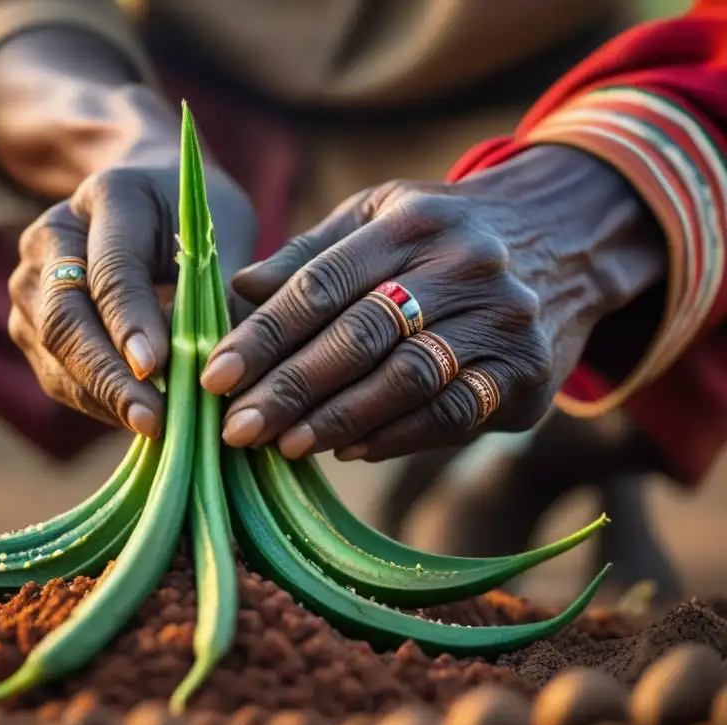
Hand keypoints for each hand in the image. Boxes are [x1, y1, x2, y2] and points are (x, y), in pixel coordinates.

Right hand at [9, 158, 256, 437]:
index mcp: (109, 197)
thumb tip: (226, 367)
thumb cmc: (193, 216)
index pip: (112, 270)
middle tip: (154, 421)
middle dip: (108, 376)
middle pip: (66, 317)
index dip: (130, 322)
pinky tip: (140, 420)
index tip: (156, 367)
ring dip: (103, 398)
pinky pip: (58, 375)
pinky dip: (98, 403)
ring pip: (54, 353)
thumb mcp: (222, 231)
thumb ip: (221, 291)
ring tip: (157, 430)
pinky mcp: (30, 324)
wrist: (144, 198)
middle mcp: (54, 236)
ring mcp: (32, 282)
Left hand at [200, 146, 666, 461]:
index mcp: (411, 220)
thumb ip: (310, 253)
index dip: (263, 335)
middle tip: (237, 429)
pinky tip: (349, 449)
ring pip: (406, 381)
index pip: (321, 284)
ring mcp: (503, 321)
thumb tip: (237, 290)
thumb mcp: (380, 216)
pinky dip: (394, 437)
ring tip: (284, 444)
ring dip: (337, 420)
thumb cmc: (443, 233)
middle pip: (360, 336)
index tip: (214, 376)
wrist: (567, 237)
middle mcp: (463, 265)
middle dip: (290, 387)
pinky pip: (451, 416)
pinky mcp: (527, 374)